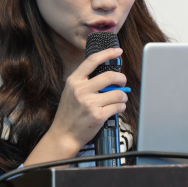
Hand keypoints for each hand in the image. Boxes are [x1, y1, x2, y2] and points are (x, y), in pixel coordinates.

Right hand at [24, 47, 126, 165]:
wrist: (64, 134)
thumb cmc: (69, 113)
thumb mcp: (70, 91)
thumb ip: (85, 81)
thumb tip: (107, 74)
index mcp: (74, 81)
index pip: (92, 60)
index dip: (107, 53)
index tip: (117, 51)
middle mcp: (81, 90)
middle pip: (110, 76)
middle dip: (121, 78)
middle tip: (123, 82)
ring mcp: (90, 103)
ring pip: (118, 93)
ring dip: (123, 96)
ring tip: (119, 99)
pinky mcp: (98, 115)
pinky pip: (118, 107)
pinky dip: (121, 107)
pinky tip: (116, 109)